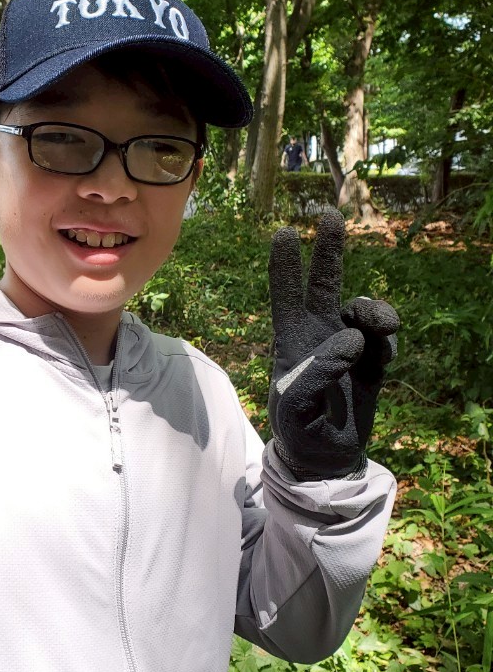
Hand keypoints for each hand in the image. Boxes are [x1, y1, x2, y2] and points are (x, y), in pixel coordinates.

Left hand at [267, 211, 398, 479]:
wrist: (328, 456)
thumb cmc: (299, 430)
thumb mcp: (294, 406)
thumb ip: (316, 372)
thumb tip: (351, 339)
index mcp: (291, 340)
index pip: (285, 295)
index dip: (285, 264)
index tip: (284, 232)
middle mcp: (319, 333)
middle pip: (324, 283)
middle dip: (327, 249)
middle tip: (329, 215)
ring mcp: (348, 345)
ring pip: (363, 309)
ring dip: (374, 310)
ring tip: (384, 326)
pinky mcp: (372, 361)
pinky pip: (384, 339)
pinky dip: (387, 340)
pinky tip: (381, 358)